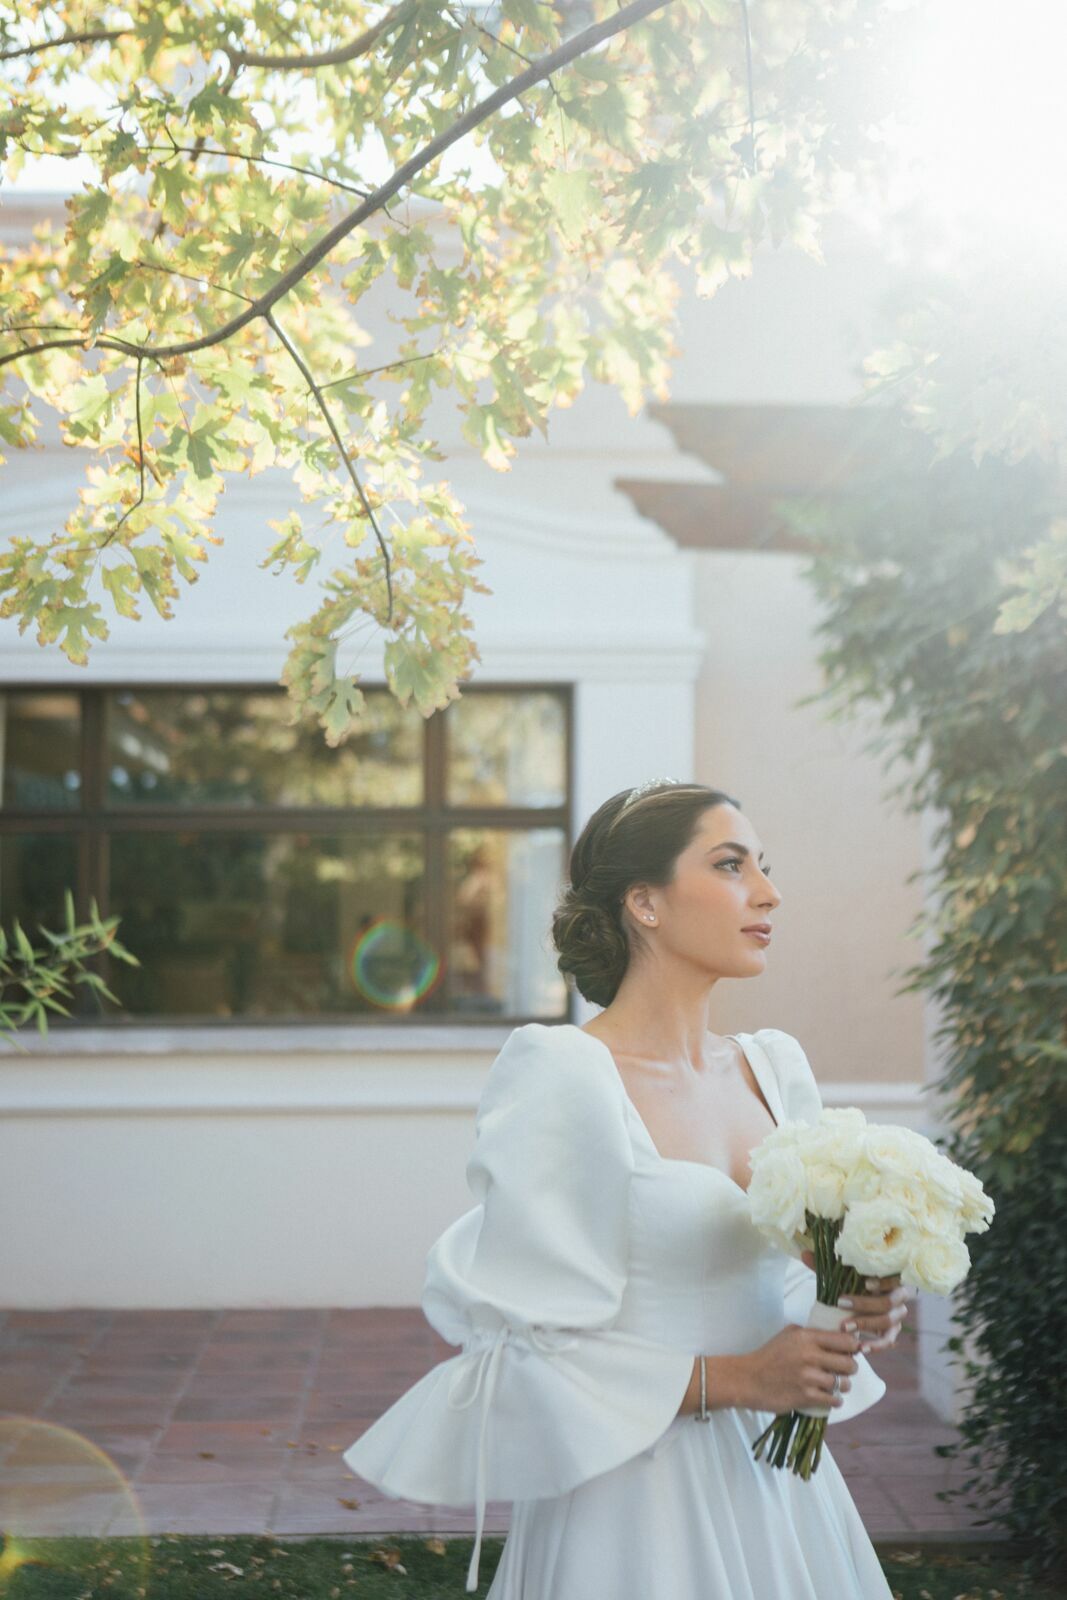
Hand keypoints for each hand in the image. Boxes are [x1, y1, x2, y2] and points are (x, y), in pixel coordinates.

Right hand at [741, 1322, 860, 1413]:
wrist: (749, 1379)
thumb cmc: (769, 1355)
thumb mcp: (788, 1334)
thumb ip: (811, 1333)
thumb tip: (836, 1334)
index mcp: (807, 1337)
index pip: (845, 1340)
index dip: (853, 1347)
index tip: (851, 1351)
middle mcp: (810, 1355)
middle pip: (849, 1363)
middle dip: (851, 1368)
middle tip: (844, 1370)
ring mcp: (808, 1377)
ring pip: (843, 1383)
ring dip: (843, 1385)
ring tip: (836, 1384)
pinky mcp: (806, 1396)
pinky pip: (833, 1400)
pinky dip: (835, 1400)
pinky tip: (830, 1397)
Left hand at [799, 1250, 912, 1351]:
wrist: (860, 1305)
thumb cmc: (853, 1285)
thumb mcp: (841, 1275)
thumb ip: (826, 1266)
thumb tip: (804, 1254)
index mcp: (889, 1277)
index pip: (894, 1277)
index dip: (883, 1281)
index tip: (866, 1283)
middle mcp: (898, 1297)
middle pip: (889, 1302)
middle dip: (865, 1304)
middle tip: (840, 1303)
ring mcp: (897, 1315)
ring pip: (888, 1321)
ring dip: (866, 1324)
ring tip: (844, 1327)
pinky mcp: (892, 1332)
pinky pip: (888, 1340)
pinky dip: (876, 1345)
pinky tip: (861, 1347)